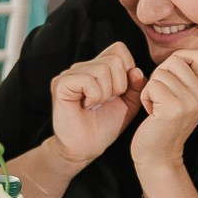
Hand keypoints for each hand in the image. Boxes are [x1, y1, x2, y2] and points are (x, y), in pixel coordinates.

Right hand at [51, 42, 144, 165]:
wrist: (84, 148)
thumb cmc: (104, 126)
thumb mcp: (128, 104)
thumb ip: (136, 86)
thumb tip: (136, 70)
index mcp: (98, 66)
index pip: (119, 49)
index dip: (127, 70)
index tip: (120, 92)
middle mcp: (83, 66)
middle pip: (115, 59)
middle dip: (119, 85)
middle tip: (107, 101)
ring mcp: (70, 73)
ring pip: (103, 68)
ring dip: (106, 93)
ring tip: (97, 105)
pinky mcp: (61, 84)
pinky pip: (88, 80)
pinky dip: (95, 96)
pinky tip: (87, 106)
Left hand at [132, 49, 197, 171]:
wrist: (159, 156)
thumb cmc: (165, 124)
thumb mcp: (185, 98)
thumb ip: (186, 77)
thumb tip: (177, 55)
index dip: (180, 58)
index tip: (171, 77)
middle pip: (176, 60)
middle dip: (161, 75)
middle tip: (162, 97)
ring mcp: (191, 102)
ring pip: (161, 72)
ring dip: (152, 88)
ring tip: (158, 107)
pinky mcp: (173, 108)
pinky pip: (152, 85)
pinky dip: (145, 97)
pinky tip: (152, 113)